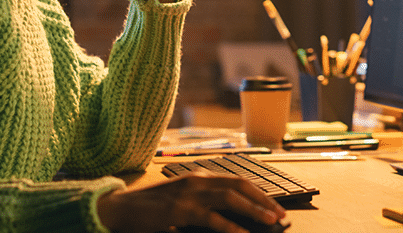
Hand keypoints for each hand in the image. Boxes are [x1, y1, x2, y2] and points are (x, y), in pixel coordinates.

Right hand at [96, 174, 286, 232]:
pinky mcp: (180, 210)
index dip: (259, 192)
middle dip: (263, 200)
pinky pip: (211, 217)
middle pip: (240, 185)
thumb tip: (234, 217)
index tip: (275, 205)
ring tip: (270, 221)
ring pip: (230, 198)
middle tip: (280, 214)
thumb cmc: (153, 207)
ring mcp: (189, 193)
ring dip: (254, 210)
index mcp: (200, 176)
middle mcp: (197, 180)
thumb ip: (206, 203)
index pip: (238, 180)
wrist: (121, 209)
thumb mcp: (182, 199)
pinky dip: (230, 226)